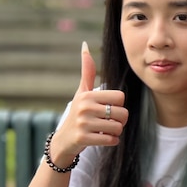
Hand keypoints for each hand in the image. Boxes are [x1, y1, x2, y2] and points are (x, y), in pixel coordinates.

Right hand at [46, 42, 128, 166]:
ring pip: (118, 127)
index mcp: (87, 94)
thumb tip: (85, 45)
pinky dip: (111, 141)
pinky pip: (112, 140)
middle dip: (120, 120)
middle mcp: (84, 107)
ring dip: (115, 132)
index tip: (108, 109)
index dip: (118, 105)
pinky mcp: (84, 138)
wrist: (64, 140)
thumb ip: (87, 71)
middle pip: (122, 113)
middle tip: (108, 122)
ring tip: (103, 130)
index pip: (120, 97)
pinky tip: (101, 139)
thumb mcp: (81, 92)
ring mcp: (83, 123)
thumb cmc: (78, 113)